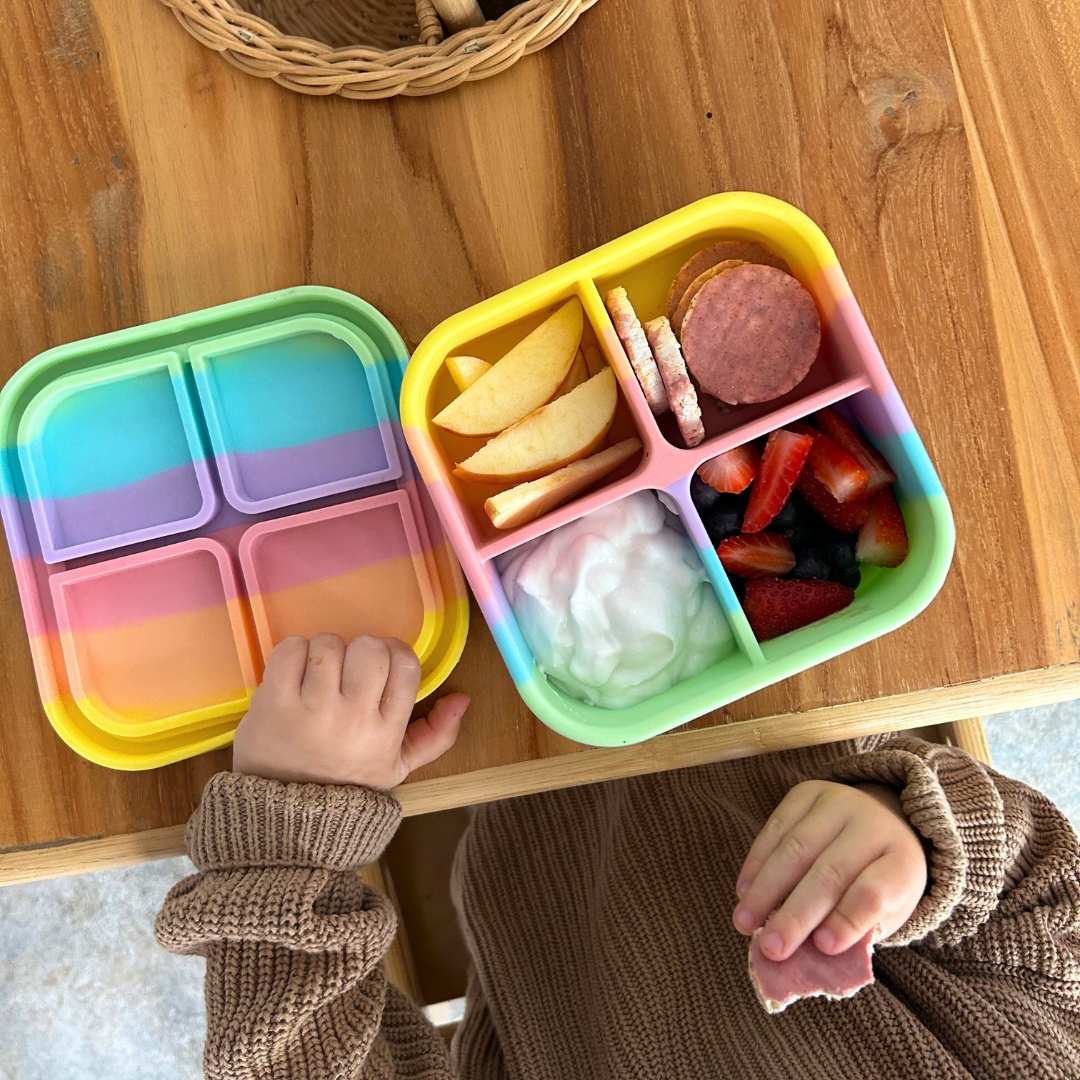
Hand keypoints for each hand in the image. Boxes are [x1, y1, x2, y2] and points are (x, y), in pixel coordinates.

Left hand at [232, 634, 468, 789]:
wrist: (284, 816)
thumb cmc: (346, 785)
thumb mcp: (397, 767)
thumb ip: (436, 735)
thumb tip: (462, 698)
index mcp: (386, 732)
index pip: (405, 664)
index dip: (394, 653)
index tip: (381, 666)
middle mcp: (352, 718)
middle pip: (369, 648)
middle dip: (360, 651)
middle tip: (348, 671)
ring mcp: (311, 709)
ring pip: (329, 644)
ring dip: (325, 653)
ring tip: (318, 676)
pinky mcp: (273, 702)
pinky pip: (291, 649)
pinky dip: (294, 653)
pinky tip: (295, 675)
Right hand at [733, 780, 926, 960]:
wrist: (882, 819)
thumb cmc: (879, 880)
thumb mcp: (886, 912)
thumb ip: (854, 934)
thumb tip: (810, 958)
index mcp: (903, 861)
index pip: (875, 891)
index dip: (848, 919)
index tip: (823, 948)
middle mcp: (874, 824)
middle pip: (830, 872)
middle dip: (796, 914)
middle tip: (772, 948)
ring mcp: (839, 802)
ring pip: (796, 848)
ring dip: (766, 889)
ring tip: (744, 922)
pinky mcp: (808, 791)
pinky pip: (775, 827)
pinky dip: (756, 862)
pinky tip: (744, 890)